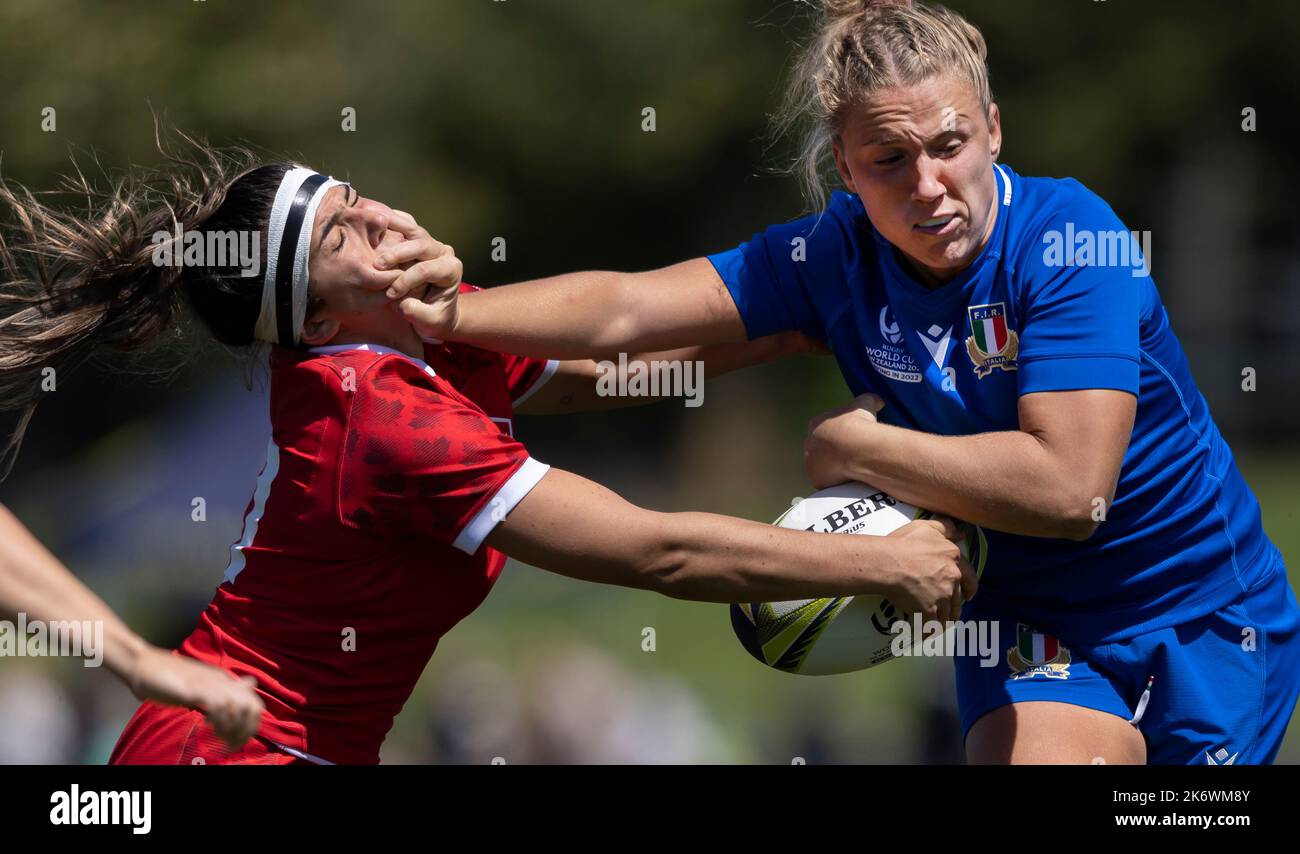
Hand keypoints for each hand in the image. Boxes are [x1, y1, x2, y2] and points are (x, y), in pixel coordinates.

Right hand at [127, 646, 264, 750]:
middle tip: (229, 743)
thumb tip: (248, 686)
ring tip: (218, 736)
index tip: (238, 740)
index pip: (255, 704)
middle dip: (244, 731)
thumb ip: (222, 688)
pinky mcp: (193, 688)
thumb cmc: (169, 678)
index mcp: (225, 681)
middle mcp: (222, 681)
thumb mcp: (200, 684)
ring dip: (231, 727)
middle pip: (252, 707)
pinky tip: (207, 725)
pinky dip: (218, 719)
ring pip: (238, 707)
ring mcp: (209, 684)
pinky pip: (217, 704)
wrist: (143, 665)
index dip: (251, 726)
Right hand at [376, 210, 463, 338]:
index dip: (406, 280)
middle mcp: (443, 252)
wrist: (437, 312)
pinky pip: (406, 224)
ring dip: (391, 229)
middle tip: (378, 265)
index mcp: (451, 270)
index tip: (391, 294)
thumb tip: (403, 304)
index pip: (426, 269)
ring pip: (412, 229)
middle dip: (398, 253)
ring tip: (371, 230)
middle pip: (421, 243)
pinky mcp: (418, 239)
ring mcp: (431, 243)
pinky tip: (374, 216)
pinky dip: (391, 220)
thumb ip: (419, 313)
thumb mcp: (430, 322)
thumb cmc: (435, 318)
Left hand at [803, 393, 885, 488]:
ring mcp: (810, 463)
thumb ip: (870, 400)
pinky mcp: (817, 480)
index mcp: (816, 424)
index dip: (836, 434)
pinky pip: (826, 482)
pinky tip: (848, 481)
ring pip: (821, 467)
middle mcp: (809, 444)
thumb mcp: (865, 404)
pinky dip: (836, 482)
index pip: (822, 429)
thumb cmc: (858, 423)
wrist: (855, 447)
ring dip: (832, 468)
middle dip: (832, 452)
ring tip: (852, 470)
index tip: (849, 438)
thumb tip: (878, 400)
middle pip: (819, 450)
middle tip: (851, 456)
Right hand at [880, 516, 976, 622]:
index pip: (969, 576)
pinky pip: (932, 626)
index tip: (968, 595)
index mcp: (954, 558)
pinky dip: (929, 631)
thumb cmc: (903, 543)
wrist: (887, 563)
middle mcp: (952, 578)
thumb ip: (946, 527)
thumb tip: (961, 533)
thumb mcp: (926, 526)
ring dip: (943, 620)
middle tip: (951, 613)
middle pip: (959, 599)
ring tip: (937, 625)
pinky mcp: (929, 610)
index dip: (969, 588)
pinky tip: (924, 634)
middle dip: (955, 608)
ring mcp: (942, 596)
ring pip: (947, 614)